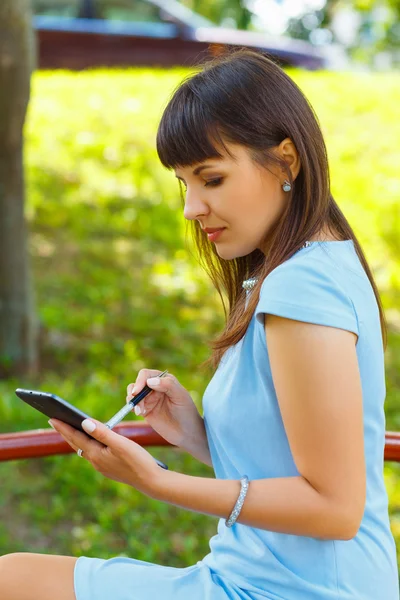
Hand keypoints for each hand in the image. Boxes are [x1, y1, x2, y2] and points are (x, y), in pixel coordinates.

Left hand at [48, 417, 164, 496]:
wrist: (151, 481)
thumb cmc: (138, 460)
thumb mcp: (121, 443)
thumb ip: (102, 432)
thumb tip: (84, 423)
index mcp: (96, 454)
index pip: (75, 437)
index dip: (63, 427)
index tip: (52, 417)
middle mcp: (96, 462)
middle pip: (76, 444)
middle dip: (65, 432)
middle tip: (54, 421)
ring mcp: (102, 467)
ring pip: (84, 450)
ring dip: (75, 439)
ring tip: (69, 430)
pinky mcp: (109, 468)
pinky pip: (93, 454)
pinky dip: (87, 445)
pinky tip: (90, 442)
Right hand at [126, 369, 204, 449]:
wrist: (186, 432)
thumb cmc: (187, 412)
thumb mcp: (180, 396)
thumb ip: (168, 385)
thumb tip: (150, 381)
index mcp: (164, 380)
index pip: (146, 375)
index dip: (140, 381)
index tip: (137, 392)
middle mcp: (155, 387)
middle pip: (137, 383)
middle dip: (135, 393)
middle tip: (137, 405)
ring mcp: (149, 398)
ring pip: (132, 393)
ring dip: (133, 401)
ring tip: (140, 412)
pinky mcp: (144, 410)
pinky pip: (133, 404)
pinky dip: (132, 407)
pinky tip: (139, 413)